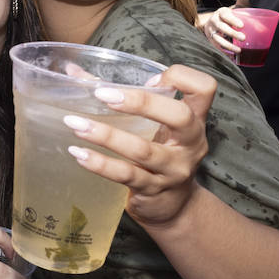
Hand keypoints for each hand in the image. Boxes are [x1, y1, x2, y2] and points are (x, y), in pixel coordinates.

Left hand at [62, 64, 216, 227]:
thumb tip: (74, 71)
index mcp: (195, 119)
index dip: (180, 76)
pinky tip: (79, 154)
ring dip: (106, 135)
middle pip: (179, 116)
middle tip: (102, 95)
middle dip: (141, 102)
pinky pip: (126, 175)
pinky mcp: (154, 189)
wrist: (174, 207)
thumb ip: (121, 96)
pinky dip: (100, 163)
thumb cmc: (159, 154)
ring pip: (143, 150)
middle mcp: (191, 143)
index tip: (150, 79)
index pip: (204, 87)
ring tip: (75, 124)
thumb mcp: (154, 126)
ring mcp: (174, 169)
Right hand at [198, 5, 244, 55]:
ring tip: (238, 50)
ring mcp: (210, 31)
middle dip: (232, 33)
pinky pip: (216, 46)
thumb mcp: (237, 14)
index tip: (242, 26)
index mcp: (221, 12)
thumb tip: (263, 30)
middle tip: (243, 38)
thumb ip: (249, 20)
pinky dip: (224, 51)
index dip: (233, 20)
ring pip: (217, 38)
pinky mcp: (210, 39)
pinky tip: (232, 56)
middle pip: (221, 27)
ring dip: (228, 45)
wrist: (216, 20)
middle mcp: (213, 21)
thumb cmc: (230, 17)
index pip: (226, 15)